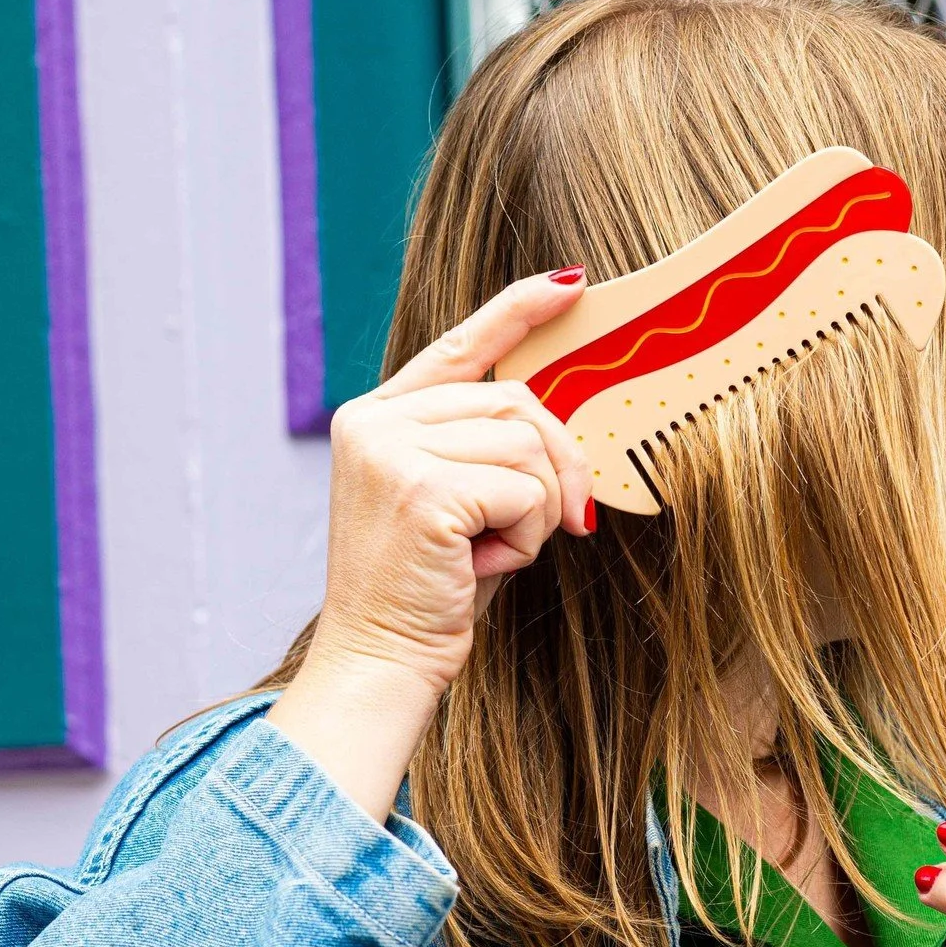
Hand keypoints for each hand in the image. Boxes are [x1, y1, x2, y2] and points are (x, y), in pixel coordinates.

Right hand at [270, 269, 594, 818]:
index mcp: (377, 416)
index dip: (516, 311)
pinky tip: (487, 565)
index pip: (457, 345)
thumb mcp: (458, 501)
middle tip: (563, 523)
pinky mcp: (423, 489)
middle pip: (516, 401)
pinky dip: (528, 536)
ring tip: (495, 552)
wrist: (381, 661)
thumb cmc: (430, 590)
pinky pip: (526, 490)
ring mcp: (392, 450)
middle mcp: (375, 421)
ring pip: (528, 444)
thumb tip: (564, 418)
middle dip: (559, 463)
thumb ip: (488, 447)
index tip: (570, 285)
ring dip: (540, 509)